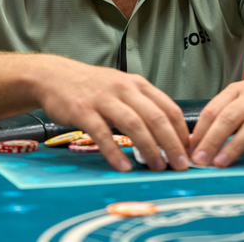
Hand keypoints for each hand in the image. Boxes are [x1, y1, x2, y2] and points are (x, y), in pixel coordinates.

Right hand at [32, 55, 189, 172]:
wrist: (54, 76)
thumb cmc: (92, 87)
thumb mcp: (122, 88)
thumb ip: (142, 106)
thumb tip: (167, 135)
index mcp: (137, 84)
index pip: (168, 108)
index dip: (182, 132)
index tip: (189, 152)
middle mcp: (124, 88)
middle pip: (156, 117)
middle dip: (172, 143)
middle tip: (180, 165)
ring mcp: (103, 99)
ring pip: (134, 124)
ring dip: (150, 148)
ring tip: (157, 167)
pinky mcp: (83, 110)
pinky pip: (103, 133)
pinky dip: (115, 152)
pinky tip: (124, 167)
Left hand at [189, 68, 243, 167]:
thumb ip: (224, 113)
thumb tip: (198, 138)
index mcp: (238, 90)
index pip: (213, 109)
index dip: (200, 130)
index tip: (190, 149)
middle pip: (229, 118)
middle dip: (212, 140)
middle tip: (200, 160)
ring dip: (234, 147)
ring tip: (221, 164)